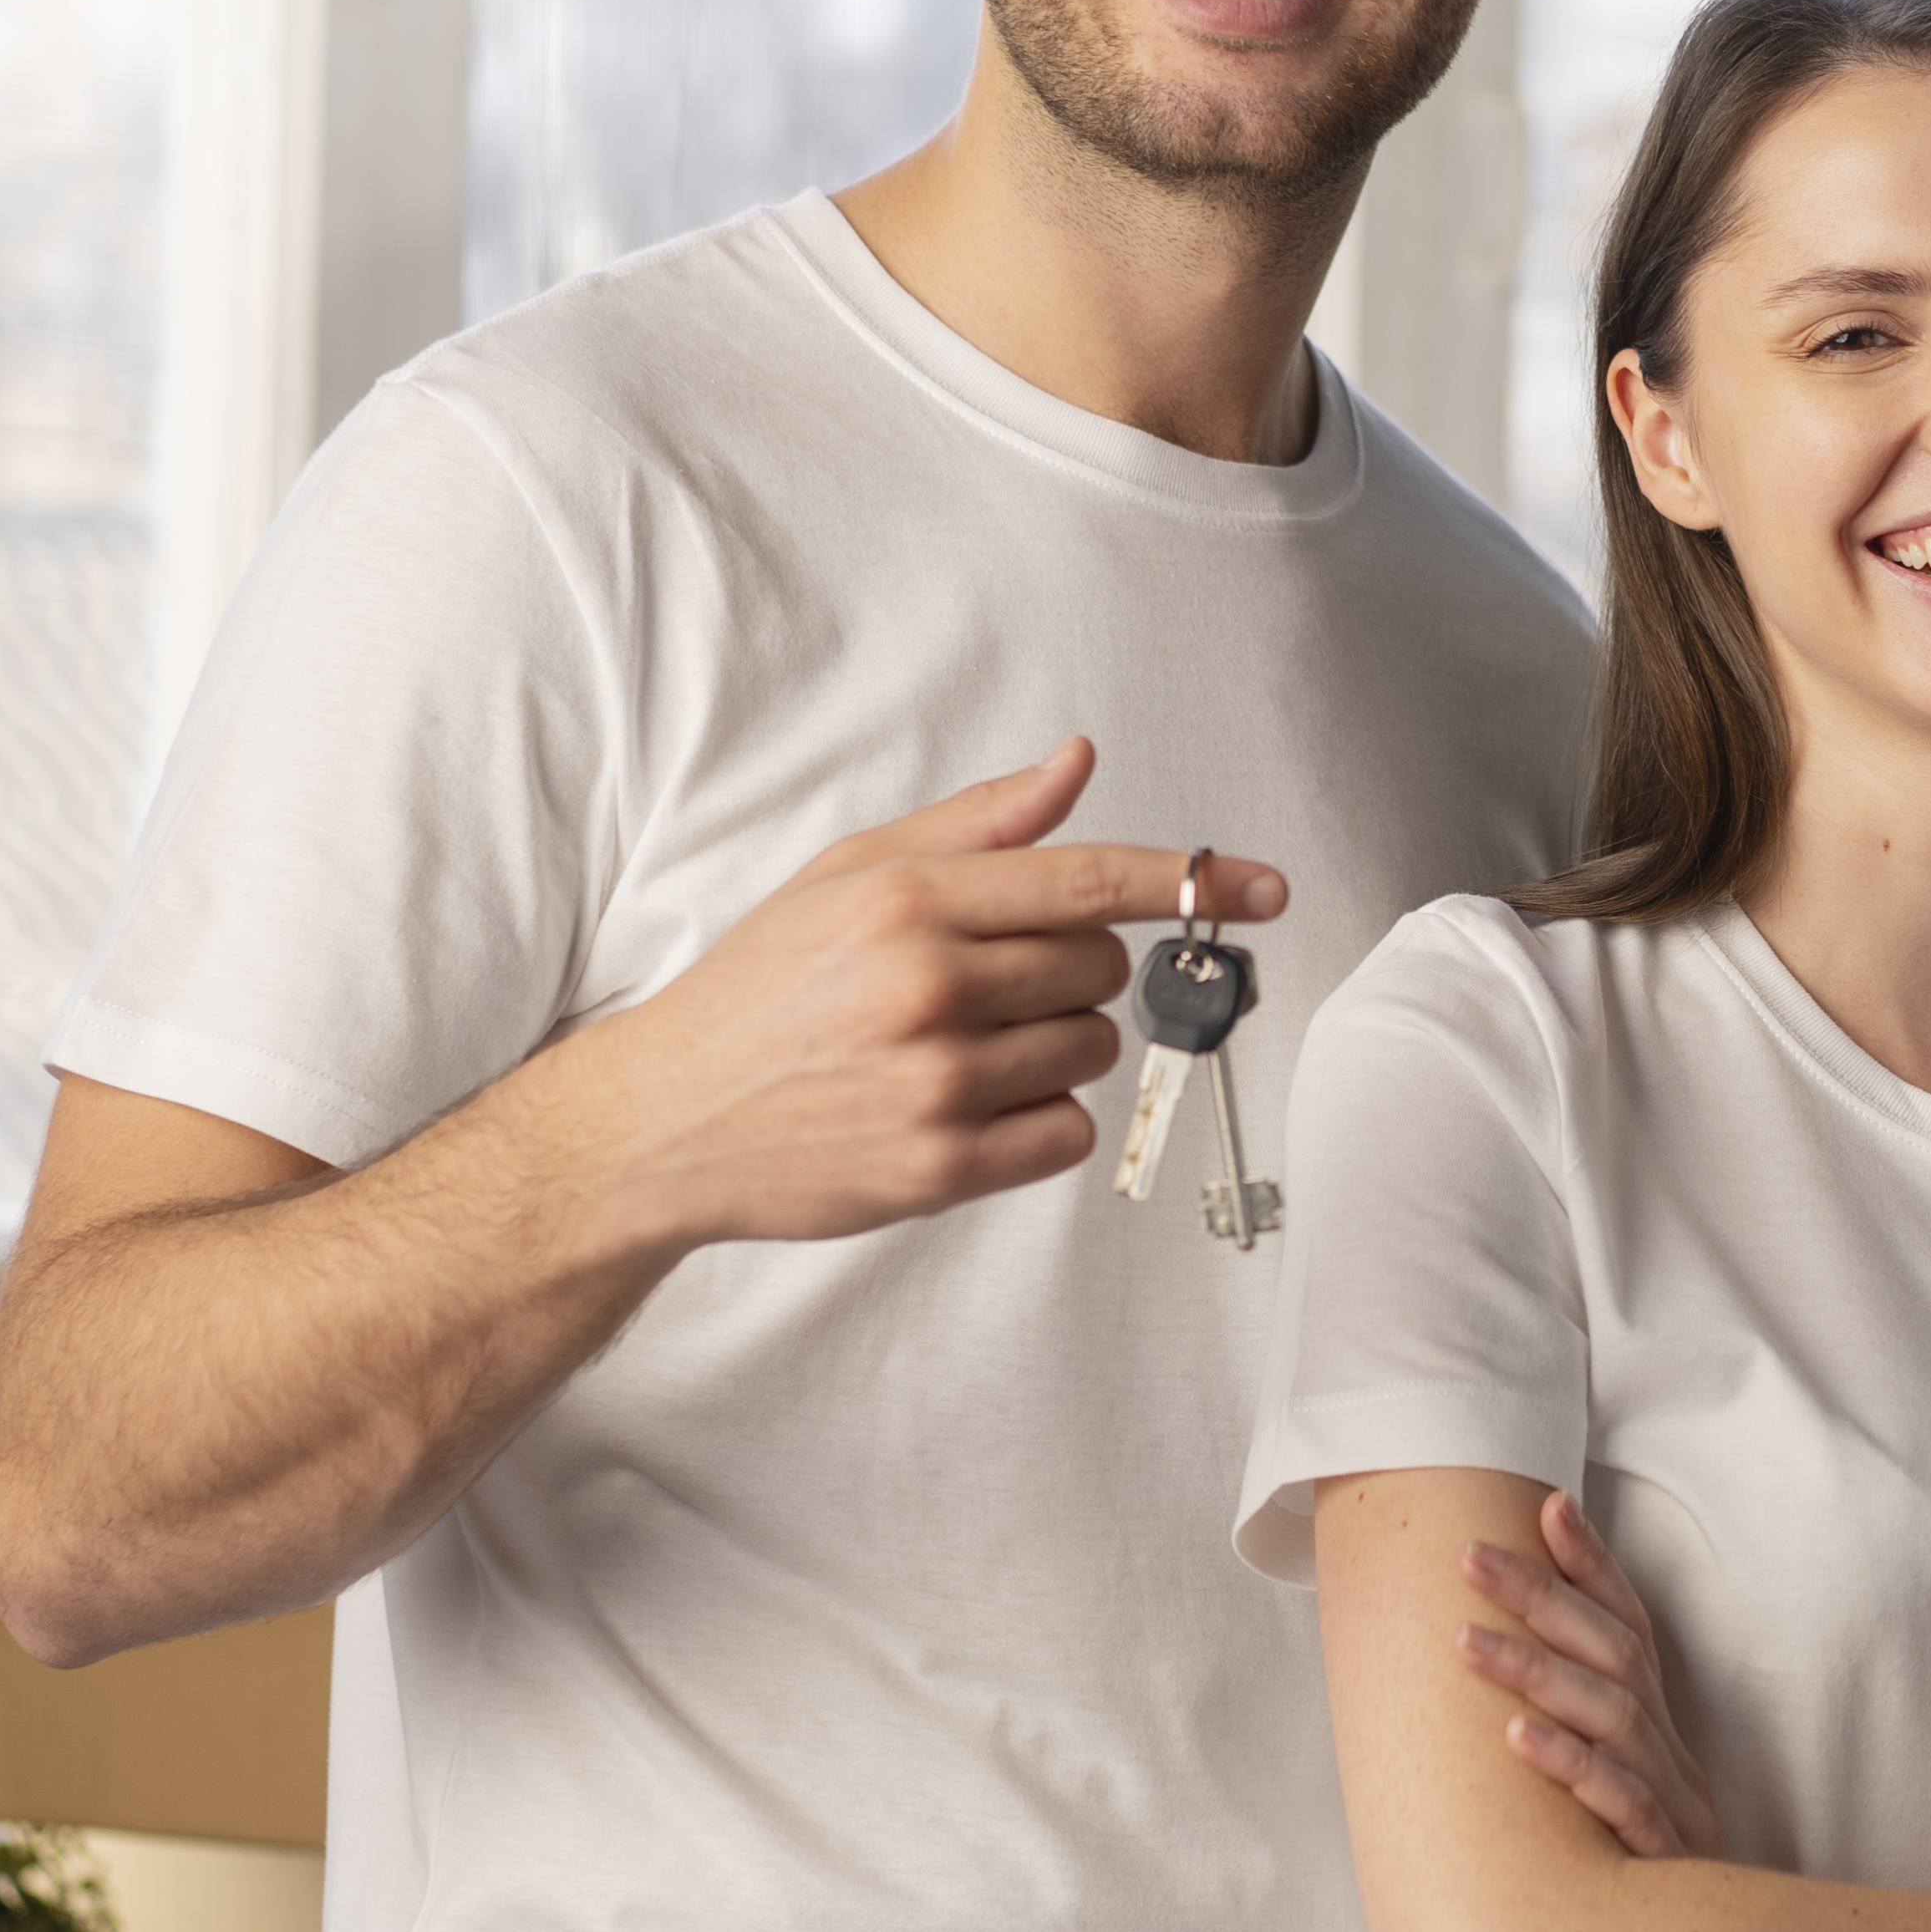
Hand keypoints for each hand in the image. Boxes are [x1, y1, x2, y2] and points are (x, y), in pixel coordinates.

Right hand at [552, 739, 1282, 1251]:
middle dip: (1069, 973)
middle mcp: (928, 984)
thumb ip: (976, 823)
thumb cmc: (762, 989)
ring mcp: (937, 1082)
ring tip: (957, 1048)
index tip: (1265, 890)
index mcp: (908, 899)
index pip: (1090, 880)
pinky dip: (1038, 1121)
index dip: (1191, 881)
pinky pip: (1065, 1131)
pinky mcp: (940, 1168)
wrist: (665, 1120)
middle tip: (982, 986)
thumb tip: (1077, 763)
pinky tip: (964, 1107)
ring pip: (1093, 1050)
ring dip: (1054, 1048)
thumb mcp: (848, 875)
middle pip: (1103, 967)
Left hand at [1459, 1490, 1721, 1861]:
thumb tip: (1504, 1685)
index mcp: (1658, 1727)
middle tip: (1466, 1556)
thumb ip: (1586, 1732)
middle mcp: (1666, 1749)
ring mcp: (1668, 1799)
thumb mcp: (1626, 1790)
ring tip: (1462, 1640)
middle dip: (1538, 1596)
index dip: (1593, 1565)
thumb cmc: (1649, 1872)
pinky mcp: (1662, 1856)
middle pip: (1609, 1653)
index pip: (1631, 1626)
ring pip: (1608, 1715)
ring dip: (1532, 1671)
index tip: (1546, 1505)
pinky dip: (1569, 1764)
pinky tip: (1515, 1738)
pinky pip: (1617, 1802)